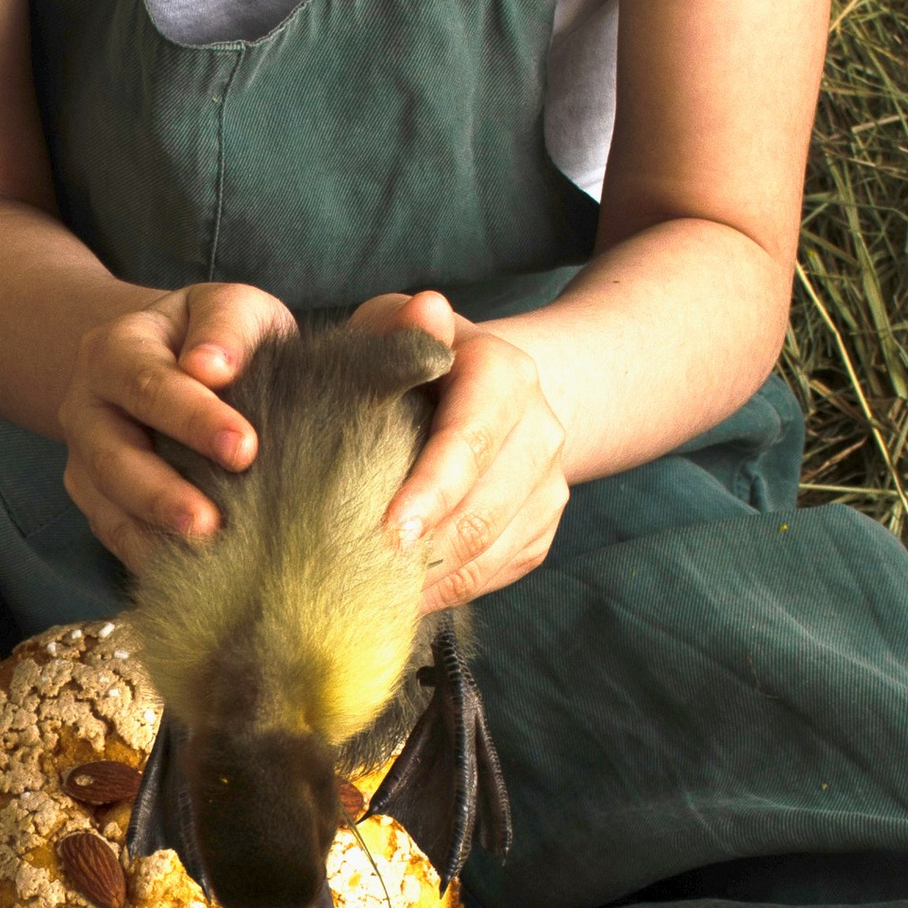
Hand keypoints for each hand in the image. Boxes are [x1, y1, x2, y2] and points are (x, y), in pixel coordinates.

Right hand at [60, 280, 293, 570]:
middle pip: (115, 455)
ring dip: (153, 533)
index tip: (245, 448)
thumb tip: (212, 366)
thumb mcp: (229, 309)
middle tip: (212, 523)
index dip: (195, 418)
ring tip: (205, 556)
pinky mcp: (97, 501)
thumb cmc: (213, 338)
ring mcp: (86, 458)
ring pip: (107, 504)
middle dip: (162, 493)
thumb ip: (230, 326)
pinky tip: (191, 575)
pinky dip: (148, 556)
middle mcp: (89, 406)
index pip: (150, 384)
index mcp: (117, 349)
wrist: (166, 360)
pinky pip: (114, 534)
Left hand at [350, 288, 566, 608]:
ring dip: (429, 582)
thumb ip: (401, 327)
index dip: (431, 490)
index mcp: (505, 374)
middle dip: (423, 553)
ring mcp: (547, 483)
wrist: (488, 392)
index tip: (388, 532)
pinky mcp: (541, 527)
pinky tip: (399, 597)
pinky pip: (496, 575)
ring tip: (367, 597)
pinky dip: (446, 591)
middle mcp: (540, 429)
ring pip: (491, 551)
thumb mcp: (396, 327)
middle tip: (360, 581)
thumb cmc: (416, 359)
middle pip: (483, 509)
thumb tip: (426, 310)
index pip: (471, 440)